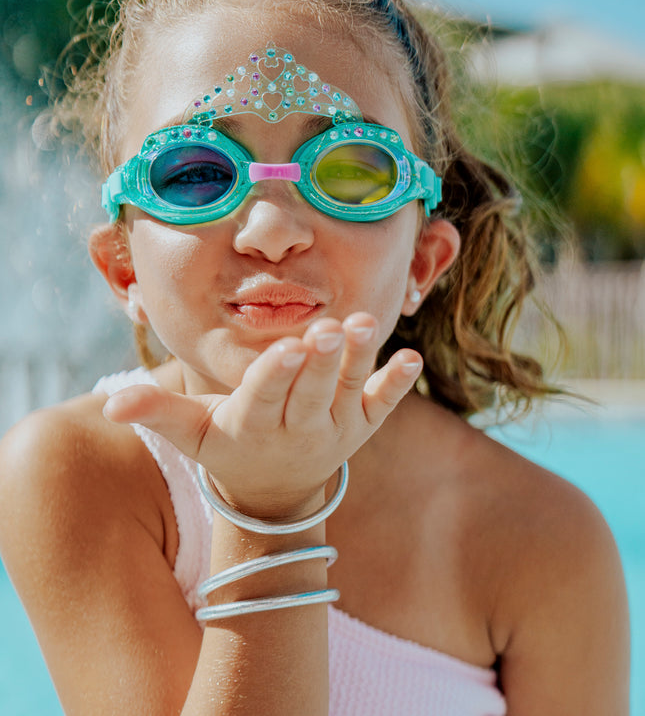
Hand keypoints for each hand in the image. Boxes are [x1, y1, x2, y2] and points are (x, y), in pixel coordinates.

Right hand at [103, 313, 422, 517]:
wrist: (276, 490)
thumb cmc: (228, 448)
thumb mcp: (191, 434)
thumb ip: (156, 414)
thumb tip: (109, 404)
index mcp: (253, 424)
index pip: (263, 398)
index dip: (274, 375)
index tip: (285, 349)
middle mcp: (297, 428)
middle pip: (309, 393)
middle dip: (318, 362)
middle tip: (329, 328)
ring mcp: (333, 428)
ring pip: (345, 392)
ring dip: (357, 362)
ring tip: (363, 326)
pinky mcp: (361, 426)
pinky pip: (380, 406)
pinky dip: (395, 385)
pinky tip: (411, 360)